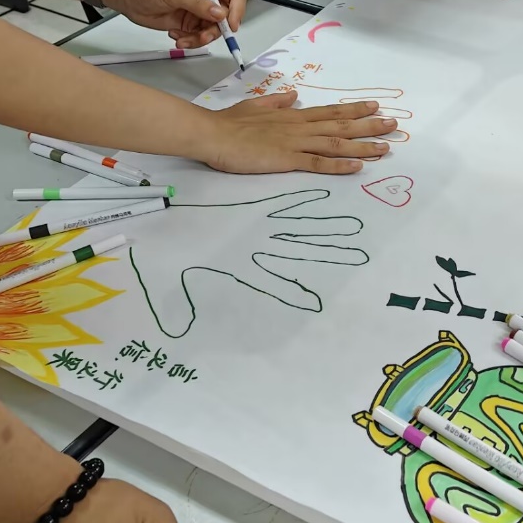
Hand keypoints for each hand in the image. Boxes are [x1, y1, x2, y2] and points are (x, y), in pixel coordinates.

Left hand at [99, 0, 245, 49]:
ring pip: (212, 31)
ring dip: (199, 39)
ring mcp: (197, 13)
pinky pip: (198, 38)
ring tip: (182, 39)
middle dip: (214, 30)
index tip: (231, 25)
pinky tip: (175, 36)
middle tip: (201, 37)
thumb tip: (221, 14)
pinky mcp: (188, 25)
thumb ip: (199, 5)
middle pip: (225, 18)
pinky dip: (189, 41)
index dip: (236, 11)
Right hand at [127, 188, 368, 331]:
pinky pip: (282, 199)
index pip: (272, 282)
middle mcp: (256, 245)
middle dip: (329, 255)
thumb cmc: (165, 254)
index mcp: (240, 264)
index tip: (317, 303)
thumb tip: (176, 332)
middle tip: (360, 257)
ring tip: (353, 227)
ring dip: (325, 226)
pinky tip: (324, 191)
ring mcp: (258, 225)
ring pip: (298, 226)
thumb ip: (177, 307)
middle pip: (300, 252)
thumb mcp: (169, 283)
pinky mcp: (254, 205)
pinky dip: (301, 195)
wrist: (163, 223)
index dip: (294, 293)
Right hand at [197, 92, 395, 173]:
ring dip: (363, 145)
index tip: (375, 107)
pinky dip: (340, 164)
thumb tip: (293, 95)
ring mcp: (295, 143)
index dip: (354, 109)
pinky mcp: (287, 160)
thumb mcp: (256, 106)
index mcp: (293, 116)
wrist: (213, 133)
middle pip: (341, 124)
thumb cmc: (230, 123)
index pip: (330, 111)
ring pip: (336, 143)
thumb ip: (277, 102)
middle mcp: (300, 127)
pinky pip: (318, 163)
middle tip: (394, 125)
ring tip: (386, 147)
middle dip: (370, 125)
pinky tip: (358, 167)